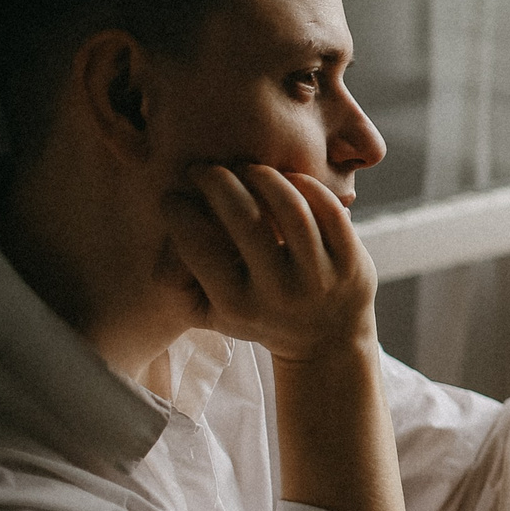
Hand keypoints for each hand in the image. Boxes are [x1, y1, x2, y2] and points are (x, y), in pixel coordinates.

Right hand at [161, 164, 375, 361]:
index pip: (197, 245)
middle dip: (218, 182)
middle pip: (243, 218)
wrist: (327, 340)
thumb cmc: (259, 314)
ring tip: (248, 170)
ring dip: (264, 177)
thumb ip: (179, 282)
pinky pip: (330, 211)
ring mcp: (321, 278)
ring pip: (292, 209)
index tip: (174, 195)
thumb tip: (155, 244)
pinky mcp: (353, 263)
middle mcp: (279, 294)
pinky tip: (288, 179)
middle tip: (206, 170)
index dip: (178, 211)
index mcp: (237, 305)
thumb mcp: (213, 312)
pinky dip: (306, 185)